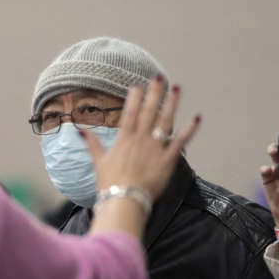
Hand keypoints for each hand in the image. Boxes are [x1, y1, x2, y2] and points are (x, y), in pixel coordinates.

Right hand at [86, 76, 199, 200]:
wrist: (125, 200)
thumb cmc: (110, 183)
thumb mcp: (99, 162)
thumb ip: (93, 144)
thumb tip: (82, 130)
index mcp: (124, 139)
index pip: (130, 112)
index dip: (134, 97)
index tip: (138, 85)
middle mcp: (141, 139)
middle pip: (149, 111)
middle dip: (155, 93)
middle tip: (160, 78)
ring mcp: (156, 148)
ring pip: (166, 121)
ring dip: (172, 104)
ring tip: (177, 89)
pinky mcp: (168, 159)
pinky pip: (181, 141)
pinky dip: (189, 129)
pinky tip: (196, 118)